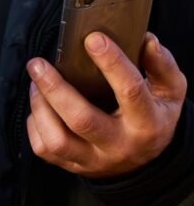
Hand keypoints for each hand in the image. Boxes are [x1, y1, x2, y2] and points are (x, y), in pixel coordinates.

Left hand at [26, 32, 186, 178]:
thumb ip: (161, 65)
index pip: (130, 90)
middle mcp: (119, 145)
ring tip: (36, 83)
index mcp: (147, 123)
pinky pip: (44, 150)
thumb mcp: (170, 91)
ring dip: (40, 108)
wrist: (145, 162)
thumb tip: (146, 40)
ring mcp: (94, 160)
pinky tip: (39, 106)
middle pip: (81, 119)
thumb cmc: (155, 118)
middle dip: (55, 88)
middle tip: (37, 64)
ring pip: (56, 140)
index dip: (111, 63)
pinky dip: (35, 125)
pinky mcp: (73, 166)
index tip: (92, 39)